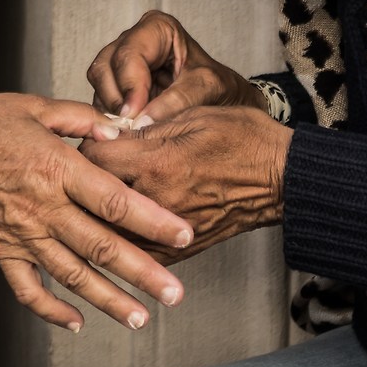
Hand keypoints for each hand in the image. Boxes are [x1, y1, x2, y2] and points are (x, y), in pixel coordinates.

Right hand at [0, 93, 193, 332]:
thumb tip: (123, 129)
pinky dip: (51, 310)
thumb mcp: (35, 106)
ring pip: (72, 274)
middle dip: (143, 274)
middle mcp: (43, 206)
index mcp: (56, 167)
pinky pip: (27, 288)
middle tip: (175, 294)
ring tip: (140, 318)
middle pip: (101, 247)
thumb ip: (83, 119)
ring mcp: (22, 233)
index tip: (185, 235)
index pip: (114, 199)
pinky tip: (76, 323)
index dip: (152, 220)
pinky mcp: (2, 250)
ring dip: (107, 300)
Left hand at [81, 105, 289, 263]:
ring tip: (93, 200)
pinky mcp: (177, 250)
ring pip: (107, 228)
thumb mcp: (193, 117)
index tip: (91, 142)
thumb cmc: (244, 141)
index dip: (86, 146)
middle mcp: (157, 200)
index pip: (92, 158)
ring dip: (97, 214)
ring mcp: (166, 231)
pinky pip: (133, 250)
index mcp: (157, 162)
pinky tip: (117, 226)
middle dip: (84, 182)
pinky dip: (121, 238)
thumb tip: (110, 131)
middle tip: (84, 172)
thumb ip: (146, 127)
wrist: (282, 180)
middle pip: (93, 196)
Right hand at [87, 10, 263, 124]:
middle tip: (131, 125)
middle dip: (117, 99)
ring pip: (98, 85)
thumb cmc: (218, 87)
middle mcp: (133, 41)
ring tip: (132, 129)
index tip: (136, 114)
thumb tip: (142, 119)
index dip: (130, 86)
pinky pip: (101, 100)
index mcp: (157, 29)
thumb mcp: (207, 88)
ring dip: (111, 110)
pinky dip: (110, 117)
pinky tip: (127, 130)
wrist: (222, 101)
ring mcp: (121, 63)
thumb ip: (177, 100)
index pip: (129, 54)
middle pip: (105, 67)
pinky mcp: (116, 86)